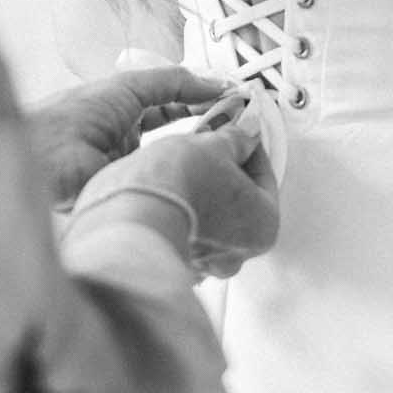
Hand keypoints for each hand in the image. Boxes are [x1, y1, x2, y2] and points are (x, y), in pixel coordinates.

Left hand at [26, 68, 230, 208]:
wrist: (45, 157)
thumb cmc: (74, 116)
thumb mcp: (129, 88)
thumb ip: (172, 82)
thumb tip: (213, 82)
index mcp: (122, 110)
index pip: (172, 104)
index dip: (201, 100)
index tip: (232, 99)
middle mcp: (128, 140)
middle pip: (179, 132)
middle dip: (209, 126)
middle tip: (242, 123)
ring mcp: (131, 168)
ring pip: (177, 159)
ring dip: (203, 153)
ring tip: (235, 147)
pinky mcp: (133, 195)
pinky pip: (168, 184)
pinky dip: (189, 177)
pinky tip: (211, 173)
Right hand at [70, 116, 279, 278]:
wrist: (127, 219)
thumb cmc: (176, 186)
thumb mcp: (212, 146)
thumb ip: (236, 138)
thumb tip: (249, 130)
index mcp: (263, 226)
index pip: (265, 175)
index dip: (248, 144)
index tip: (237, 129)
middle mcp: (238, 254)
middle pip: (238, 198)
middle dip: (224, 168)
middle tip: (209, 143)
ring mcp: (204, 263)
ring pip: (211, 214)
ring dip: (201, 188)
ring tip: (181, 162)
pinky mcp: (172, 262)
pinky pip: (184, 228)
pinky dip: (181, 208)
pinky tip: (168, 187)